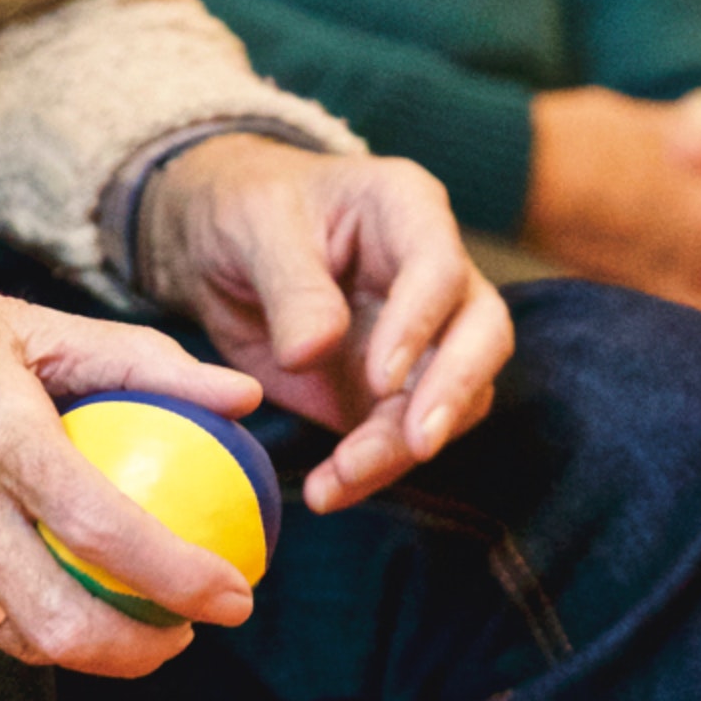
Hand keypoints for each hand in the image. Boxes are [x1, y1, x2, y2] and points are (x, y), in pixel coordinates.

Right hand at [0, 195, 263, 677]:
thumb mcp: (22, 318)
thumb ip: (138, 360)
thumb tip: (241, 395)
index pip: (105, 530)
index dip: (183, 579)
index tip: (234, 594)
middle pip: (60, 624)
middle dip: (142, 651)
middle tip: (185, 630)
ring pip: (11, 636)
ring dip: (83, 644)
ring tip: (127, 616)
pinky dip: (14, 618)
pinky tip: (46, 591)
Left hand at [138, 134, 514, 514]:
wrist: (218, 247)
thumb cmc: (245, 210)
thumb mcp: (254, 228)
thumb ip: (290, 286)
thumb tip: (314, 351)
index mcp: (407, 209)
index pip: (440, 267)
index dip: (419, 324)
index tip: (380, 377)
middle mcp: (434, 274)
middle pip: (482, 335)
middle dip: (453, 392)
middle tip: (416, 443)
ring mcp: (423, 336)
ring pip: (453, 398)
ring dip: (403, 446)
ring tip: (340, 478)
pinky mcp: (394, 390)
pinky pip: (403, 436)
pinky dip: (372, 469)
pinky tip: (329, 491)